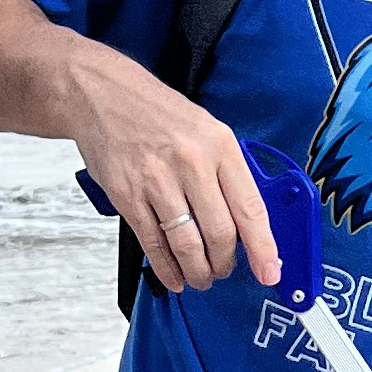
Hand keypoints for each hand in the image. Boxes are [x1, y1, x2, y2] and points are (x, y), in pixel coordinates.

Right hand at [69, 57, 280, 295]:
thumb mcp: (207, 129)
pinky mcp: (127, 195)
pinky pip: (152, 242)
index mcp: (219, 145)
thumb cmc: (157, 112)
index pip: (250, 207)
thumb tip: (246, 223)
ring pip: (187, 244)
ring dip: (197, 271)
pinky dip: (166, 267)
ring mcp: (157, 180)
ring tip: (201, 277)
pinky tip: (173, 275)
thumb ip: (227, 172)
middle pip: (219, 233)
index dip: (262, 247)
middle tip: (224, 270)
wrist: (102, 94)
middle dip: (225, 263)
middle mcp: (191, 162)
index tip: (269, 272)